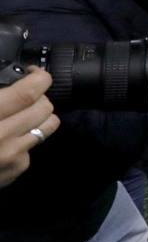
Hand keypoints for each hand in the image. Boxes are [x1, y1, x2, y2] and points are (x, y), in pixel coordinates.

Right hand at [0, 70, 58, 187]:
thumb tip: (8, 83)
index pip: (28, 94)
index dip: (38, 78)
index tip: (33, 73)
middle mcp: (2, 137)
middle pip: (44, 108)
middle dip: (39, 96)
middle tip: (25, 94)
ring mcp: (13, 155)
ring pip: (48, 127)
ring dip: (39, 116)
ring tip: (22, 113)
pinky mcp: (16, 169)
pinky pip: (33, 146)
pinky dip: (25, 138)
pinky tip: (8, 138)